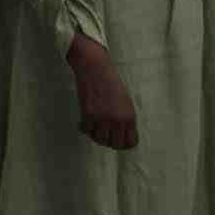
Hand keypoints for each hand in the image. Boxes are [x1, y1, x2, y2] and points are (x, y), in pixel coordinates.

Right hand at [66, 34, 136, 150]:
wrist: (96, 69)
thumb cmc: (111, 83)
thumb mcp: (125, 102)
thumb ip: (125, 119)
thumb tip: (122, 134)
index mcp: (130, 117)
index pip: (130, 142)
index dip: (123, 144)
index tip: (117, 140)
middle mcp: (117, 120)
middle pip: (115, 145)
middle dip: (109, 141)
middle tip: (104, 134)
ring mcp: (103, 119)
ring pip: (100, 140)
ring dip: (95, 135)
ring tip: (93, 127)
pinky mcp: (88, 115)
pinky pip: (86, 131)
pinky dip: (84, 128)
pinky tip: (84, 122)